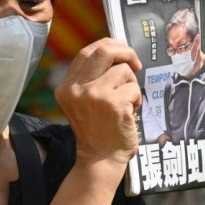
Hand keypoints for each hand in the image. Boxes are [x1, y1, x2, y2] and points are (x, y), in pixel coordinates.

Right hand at [55, 38, 142, 168]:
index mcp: (66, 87)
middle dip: (125, 51)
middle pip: (104, 51)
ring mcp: (94, 95)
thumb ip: (92, 78)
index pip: (87, 52)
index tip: (122, 50)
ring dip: (132, 84)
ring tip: (127, 102)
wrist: (100, 159)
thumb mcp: (83, 101)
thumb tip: (116, 50)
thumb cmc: (98, 129)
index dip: (108, 45)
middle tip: (136, 63)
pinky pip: (133, 87)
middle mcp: (76, 89)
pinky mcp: (113, 104)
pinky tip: (130, 113)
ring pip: (123, 70)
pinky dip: (137, 99)